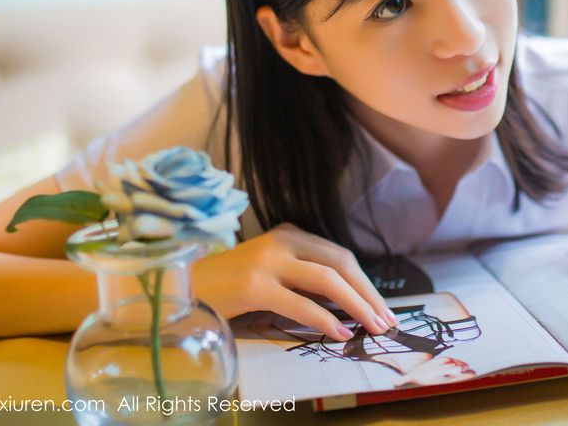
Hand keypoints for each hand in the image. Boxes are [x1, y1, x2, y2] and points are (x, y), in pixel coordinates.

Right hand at [193, 223, 396, 340]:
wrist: (181, 288)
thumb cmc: (228, 286)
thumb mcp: (272, 272)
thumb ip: (303, 277)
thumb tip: (346, 302)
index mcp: (289, 233)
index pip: (339, 255)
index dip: (365, 282)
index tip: (382, 307)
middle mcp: (281, 241)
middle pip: (340, 263)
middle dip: (368, 293)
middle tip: (386, 320)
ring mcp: (268, 261)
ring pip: (327, 279)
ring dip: (356, 305)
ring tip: (372, 327)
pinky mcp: (254, 285)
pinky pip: (300, 303)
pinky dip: (324, 319)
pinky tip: (339, 333)